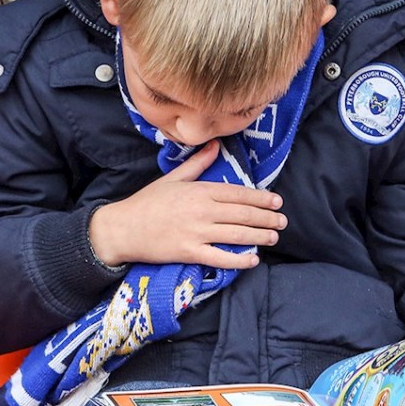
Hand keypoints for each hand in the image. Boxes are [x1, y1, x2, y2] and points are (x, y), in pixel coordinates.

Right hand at [88, 140, 286, 269]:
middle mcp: (201, 210)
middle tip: (282, 221)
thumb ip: (197, 163)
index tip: (276, 201)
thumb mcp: (172, 178)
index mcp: (199, 190)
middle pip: (242, 214)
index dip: (261, 198)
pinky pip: (220, 258)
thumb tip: (215, 145)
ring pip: (236, 234)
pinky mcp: (189, 252)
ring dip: (259, 236)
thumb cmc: (147, 202)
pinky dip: (238, 260)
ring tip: (273, 237)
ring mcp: (196, 232)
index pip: (237, 193)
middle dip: (266, 218)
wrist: (122, 228)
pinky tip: (252, 260)